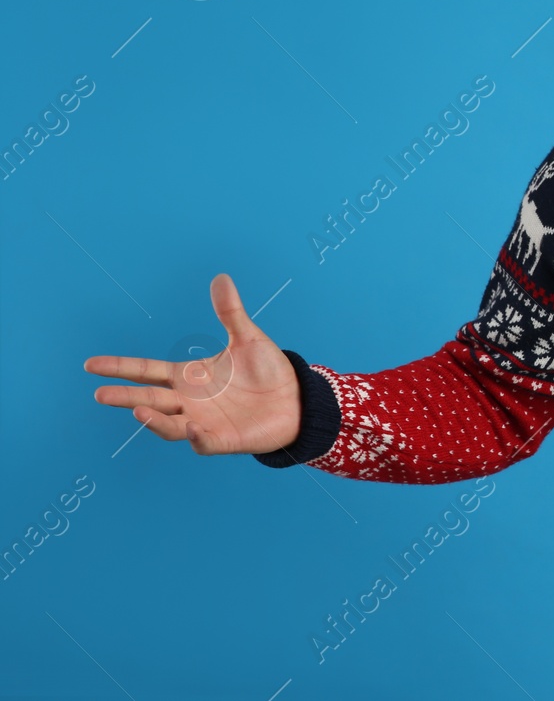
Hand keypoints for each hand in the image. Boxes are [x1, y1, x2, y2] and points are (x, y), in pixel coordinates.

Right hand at [84, 273, 301, 454]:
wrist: (296, 399)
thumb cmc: (267, 371)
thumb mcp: (247, 338)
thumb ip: (230, 312)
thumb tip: (221, 277)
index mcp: (188, 376)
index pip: (146, 370)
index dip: (120, 367)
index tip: (91, 364)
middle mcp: (189, 400)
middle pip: (149, 399)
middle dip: (125, 397)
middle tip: (100, 393)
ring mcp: (203, 422)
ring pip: (169, 425)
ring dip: (154, 419)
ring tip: (138, 410)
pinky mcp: (223, 439)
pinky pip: (204, 442)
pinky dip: (196, 437)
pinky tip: (192, 427)